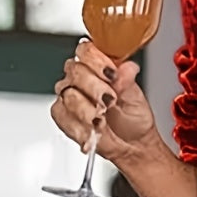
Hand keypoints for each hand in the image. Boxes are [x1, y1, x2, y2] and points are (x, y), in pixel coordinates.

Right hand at [51, 39, 158, 165]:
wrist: (133, 145)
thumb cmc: (134, 119)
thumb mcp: (135, 97)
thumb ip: (127, 80)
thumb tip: (127, 67)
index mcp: (98, 66)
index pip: (86, 50)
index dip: (96, 61)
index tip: (111, 75)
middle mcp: (81, 79)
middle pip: (75, 71)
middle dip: (94, 88)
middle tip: (110, 101)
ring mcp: (70, 96)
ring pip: (68, 94)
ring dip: (88, 110)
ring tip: (103, 120)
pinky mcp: (63, 117)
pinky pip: (61, 115)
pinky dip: (78, 126)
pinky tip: (91, 130)